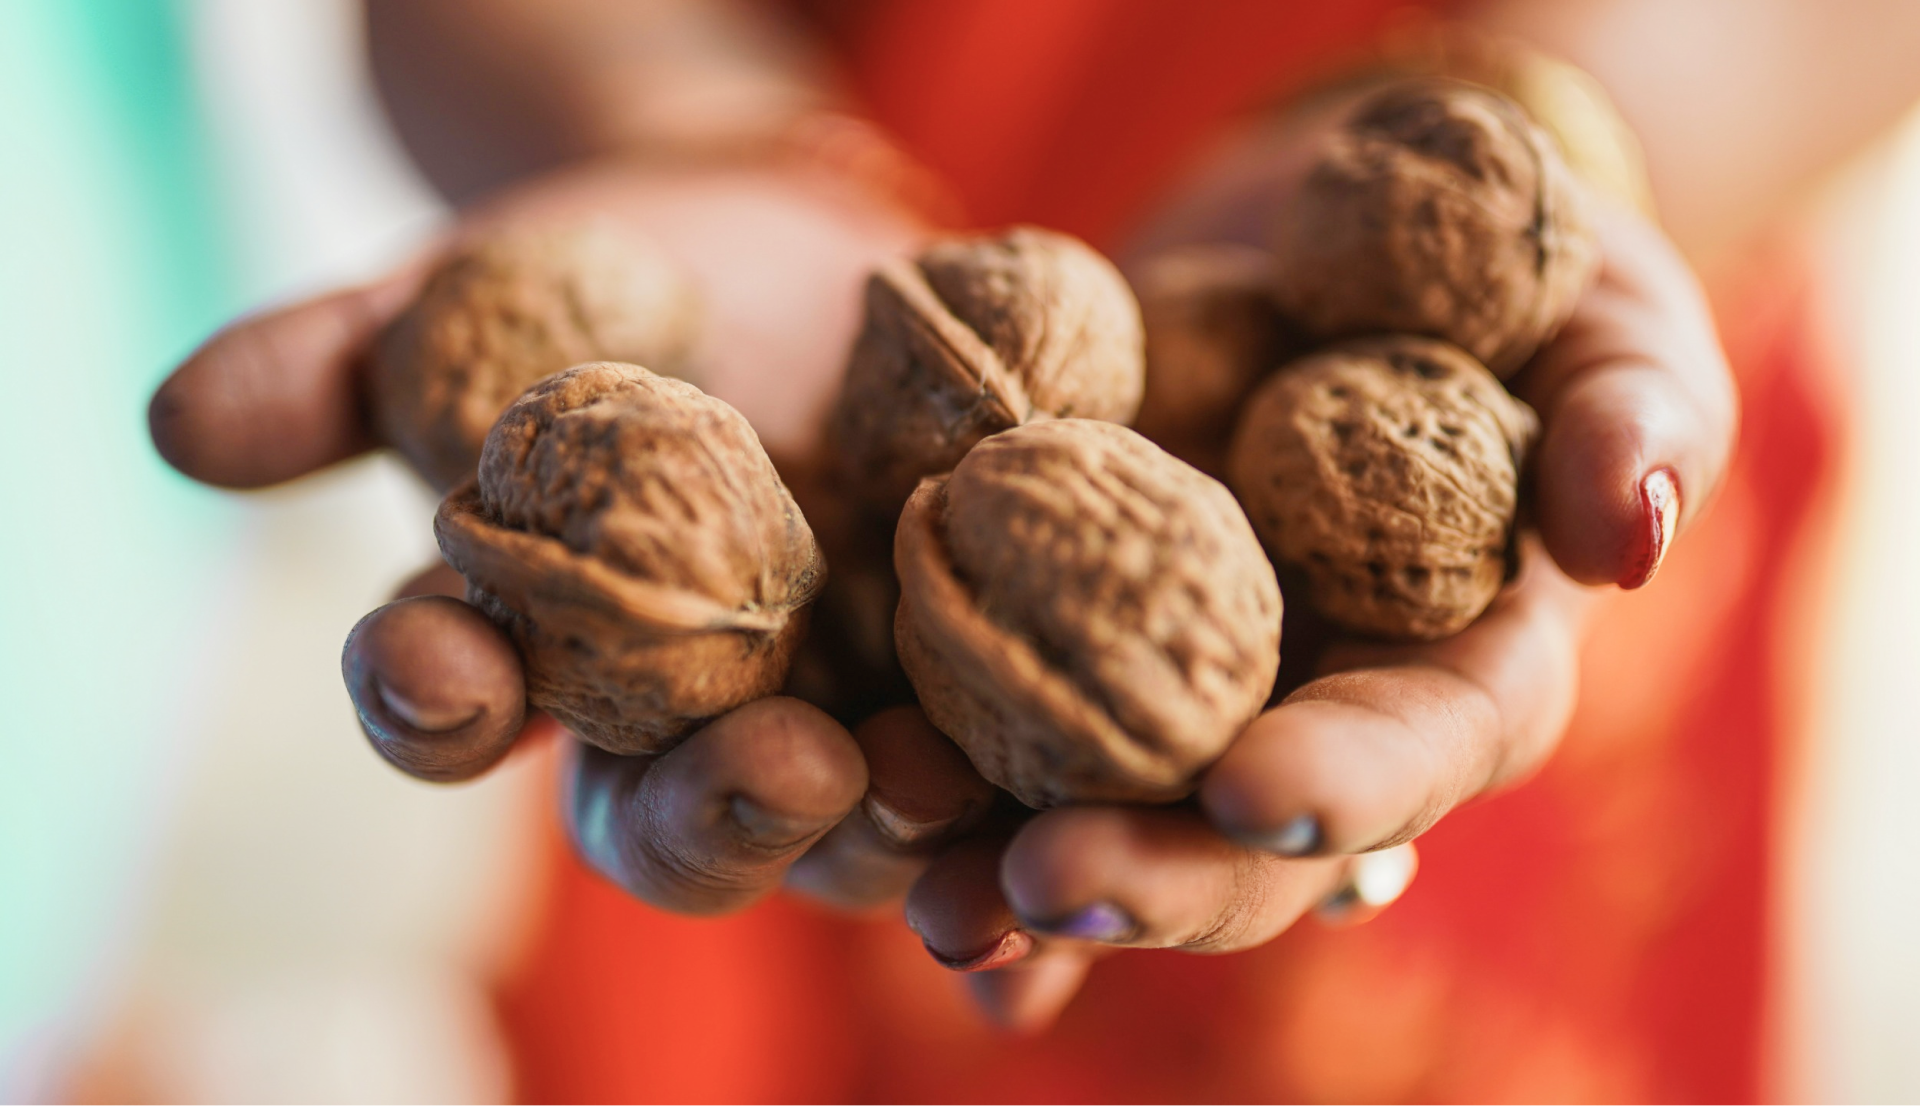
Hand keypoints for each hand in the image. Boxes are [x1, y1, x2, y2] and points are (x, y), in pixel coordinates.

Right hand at [149, 158, 1002, 914]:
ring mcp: (829, 711)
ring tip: (932, 792)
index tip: (436, 666)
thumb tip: (176, 421)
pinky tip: (1048, 855)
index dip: (433, 698)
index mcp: (529, 650)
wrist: (781, 239)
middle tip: (775, 771)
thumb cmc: (596, 274)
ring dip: (889, 830)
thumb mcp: (466, 299)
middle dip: (714, 808)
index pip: (455, 707)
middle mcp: (676, 721)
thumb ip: (341, 364)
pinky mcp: (959, 682)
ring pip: (848, 823)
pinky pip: (993, 781)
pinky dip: (1014, 828)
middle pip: (674, 816)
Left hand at [895, 150, 1737, 1029]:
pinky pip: (1008, 735)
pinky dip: (951, 801)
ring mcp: (1189, 693)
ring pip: (1108, 812)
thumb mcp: (1608, 317)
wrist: (1341, 233)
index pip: (1414, 753)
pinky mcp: (1077, 635)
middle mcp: (1316, 719)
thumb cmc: (1518, 277)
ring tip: (921, 888)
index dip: (1341, 789)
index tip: (1252, 798)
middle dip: (1152, 871)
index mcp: (1461, 675)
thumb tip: (1625, 533)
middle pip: (1243, 845)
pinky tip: (878, 846)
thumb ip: (1635, 415)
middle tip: (1042, 883)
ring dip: (1011, 866)